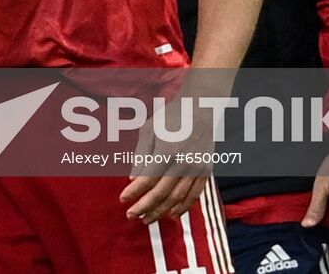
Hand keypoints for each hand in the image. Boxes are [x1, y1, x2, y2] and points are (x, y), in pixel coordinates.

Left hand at [119, 100, 216, 223]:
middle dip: (144, 207)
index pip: (148, 179)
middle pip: (162, 193)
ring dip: (161, 211)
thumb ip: (140, 155)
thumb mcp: (150, 129)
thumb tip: (132, 179)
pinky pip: (194, 195)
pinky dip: (183, 207)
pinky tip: (172, 215)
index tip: (122, 199)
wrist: (201, 109)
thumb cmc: (170, 117)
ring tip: (147, 220)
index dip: (134, 192)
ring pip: (177, 198)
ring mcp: (197, 168)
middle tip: (130, 216)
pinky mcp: (206, 171)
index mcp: (168, 150)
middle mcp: (184, 162)